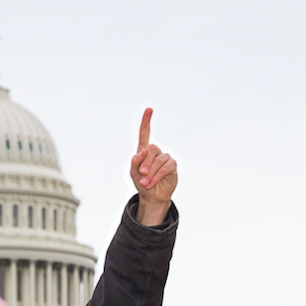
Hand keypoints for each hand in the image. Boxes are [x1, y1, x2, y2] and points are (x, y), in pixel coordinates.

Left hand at [129, 108, 176, 225]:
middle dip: (145, 162)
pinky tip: (152, 183)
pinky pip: (165, 167)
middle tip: (141, 174)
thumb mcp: (133, 173)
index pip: (145, 133)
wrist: (151, 196)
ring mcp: (165, 158)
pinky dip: (157, 176)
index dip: (146, 121)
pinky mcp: (172, 165)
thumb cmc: (141, 182)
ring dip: (150, 172)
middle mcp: (155, 152)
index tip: (149, 109)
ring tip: (145, 183)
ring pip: (158, 160)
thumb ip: (135, 162)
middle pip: (151, 148)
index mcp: (144, 151)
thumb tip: (141, 152)